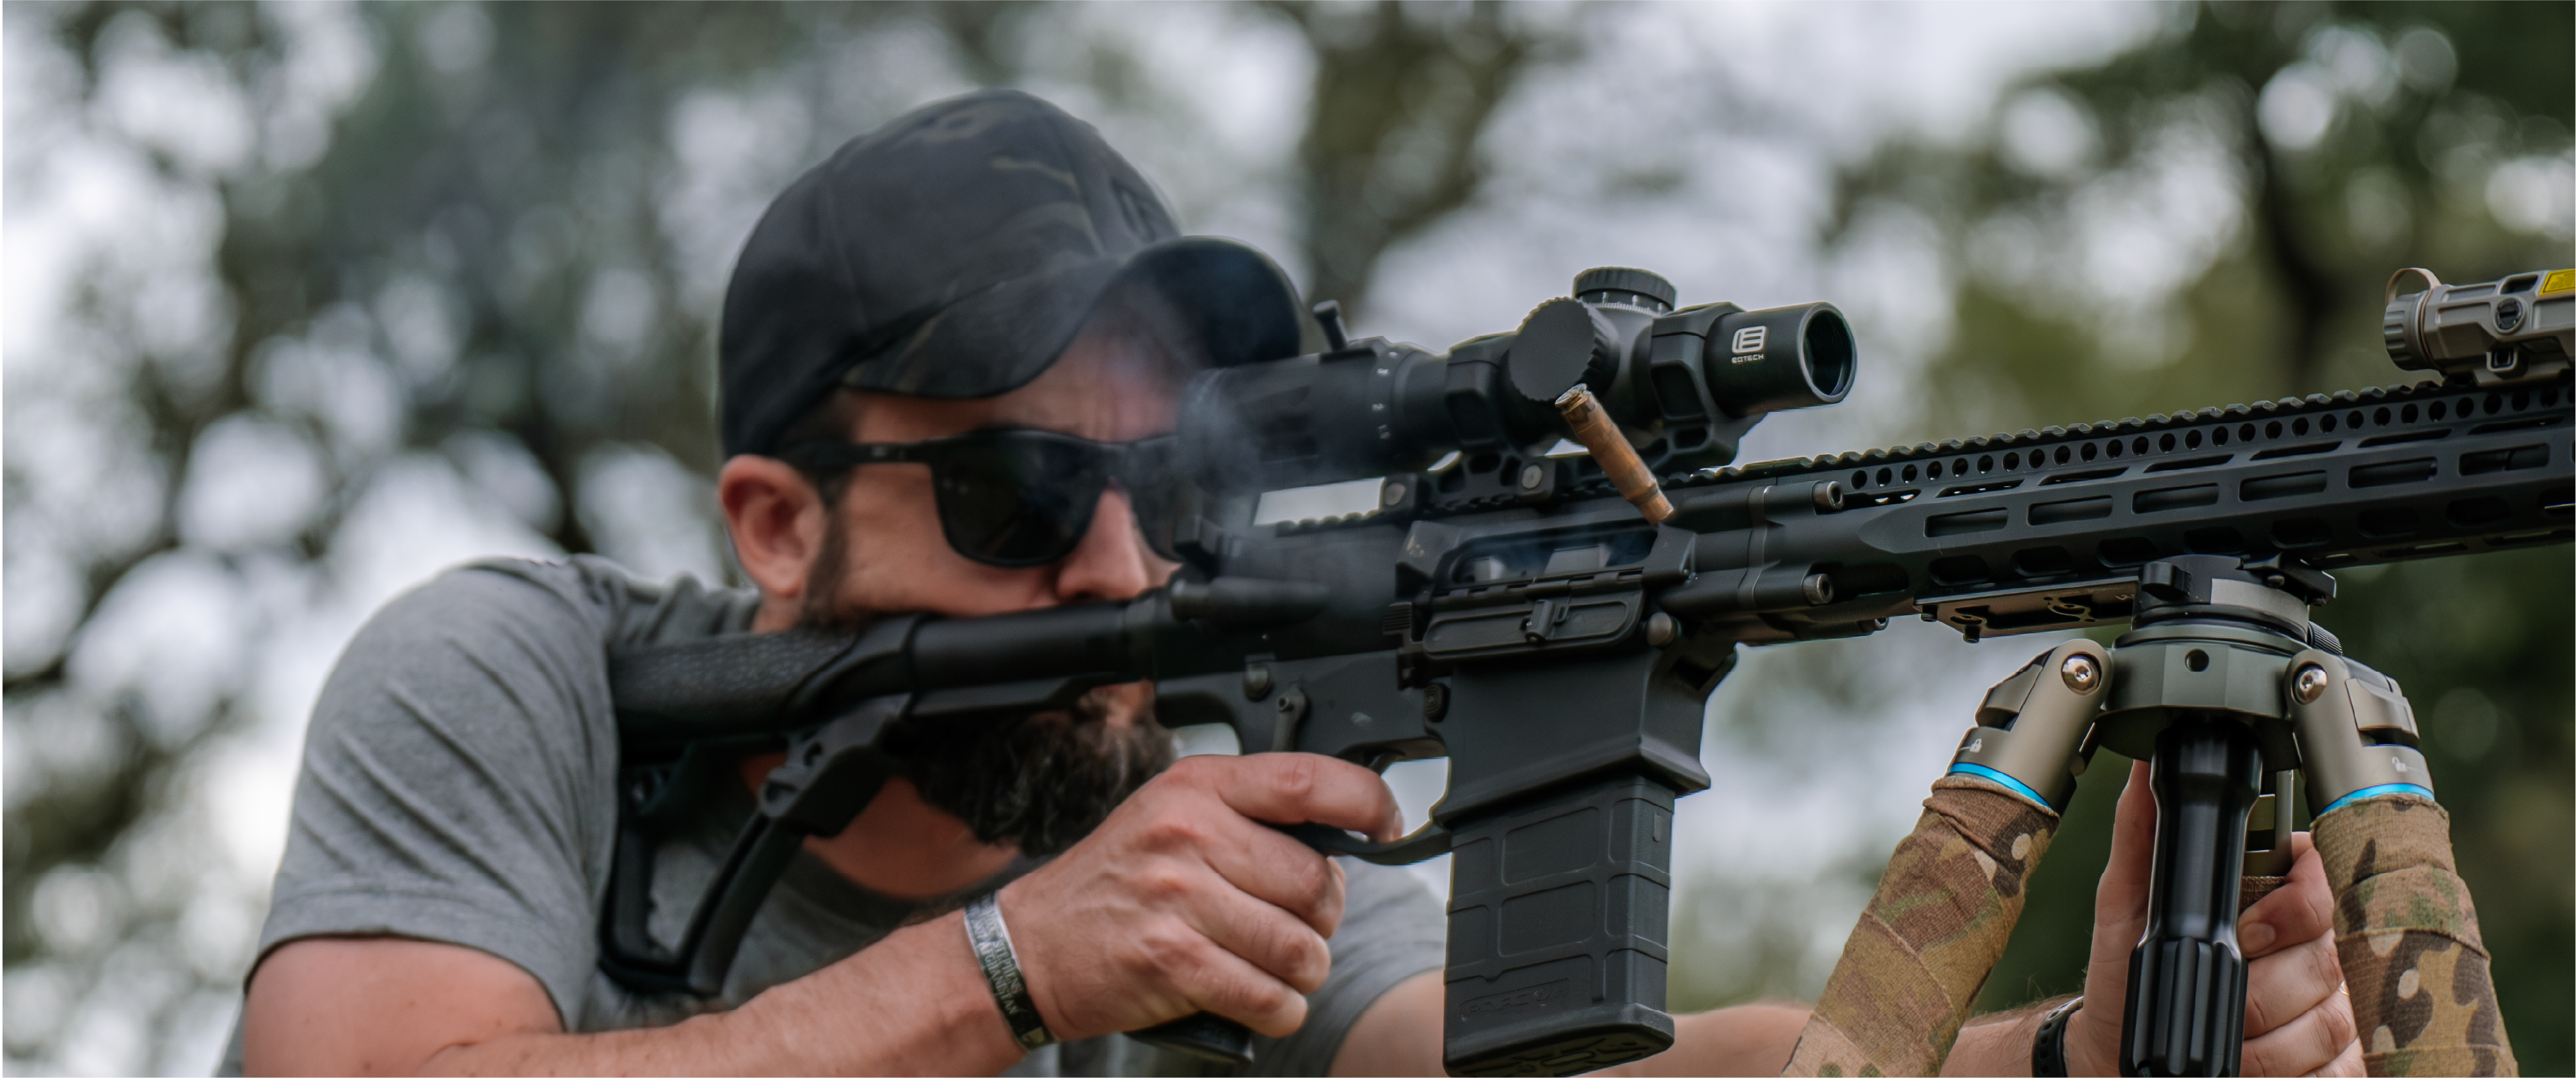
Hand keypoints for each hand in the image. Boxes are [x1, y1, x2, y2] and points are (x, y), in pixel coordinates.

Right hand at [999, 752, 1401, 1041]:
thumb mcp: (1172, 818)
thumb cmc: (1115, 884)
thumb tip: (1340, 844)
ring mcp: (1177, 898)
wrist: (1032, 947)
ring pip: (1300, 947)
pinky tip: (1262, 1002)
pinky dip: (1279, 1010)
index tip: (1386, 826)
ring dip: (1305, 973)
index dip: (1365, 803)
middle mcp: (1188, 833)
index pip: (1306, 782)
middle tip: (1299, 929)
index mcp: (1197, 787)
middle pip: (1315, 882)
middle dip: (1324, 919)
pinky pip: (1267, 996)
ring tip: (1279, 970)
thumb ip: (1247, 818)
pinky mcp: (1170, 962)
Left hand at [2066, 761, 2360, 1077]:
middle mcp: (2316, 952)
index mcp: (2275, 901)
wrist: (2119, 1055)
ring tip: (2225, 1040)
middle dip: (2262, 990)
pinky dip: (2295, 1074)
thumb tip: (2145, 767)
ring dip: (2267, 1043)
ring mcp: (2336, 1009)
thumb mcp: (2125, 903)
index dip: (2293, 910)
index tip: (2248, 932)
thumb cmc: (2124, 975)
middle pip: (2326, 962)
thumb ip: (2142, 835)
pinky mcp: (2342, 1065)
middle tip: (2220, 998)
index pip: (2324, 887)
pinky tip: (2253, 1068)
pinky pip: (2342, 1070)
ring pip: (2333, 1022)